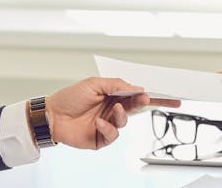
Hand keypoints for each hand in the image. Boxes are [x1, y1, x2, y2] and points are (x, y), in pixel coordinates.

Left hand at [46, 77, 179, 149]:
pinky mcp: (101, 138)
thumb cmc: (70, 97)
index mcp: (112, 94)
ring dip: (121, 115)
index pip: (136, 94)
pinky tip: (98, 123)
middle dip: (144, 104)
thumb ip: (116, 85)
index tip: (170, 95)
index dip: (152, 95)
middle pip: (136, 108)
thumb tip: (136, 87)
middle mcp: (112, 109)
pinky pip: (113, 135)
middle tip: (146, 99)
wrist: (52, 115)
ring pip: (125, 121)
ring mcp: (107, 123)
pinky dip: (108, 128)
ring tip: (113, 110)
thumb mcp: (94, 84)